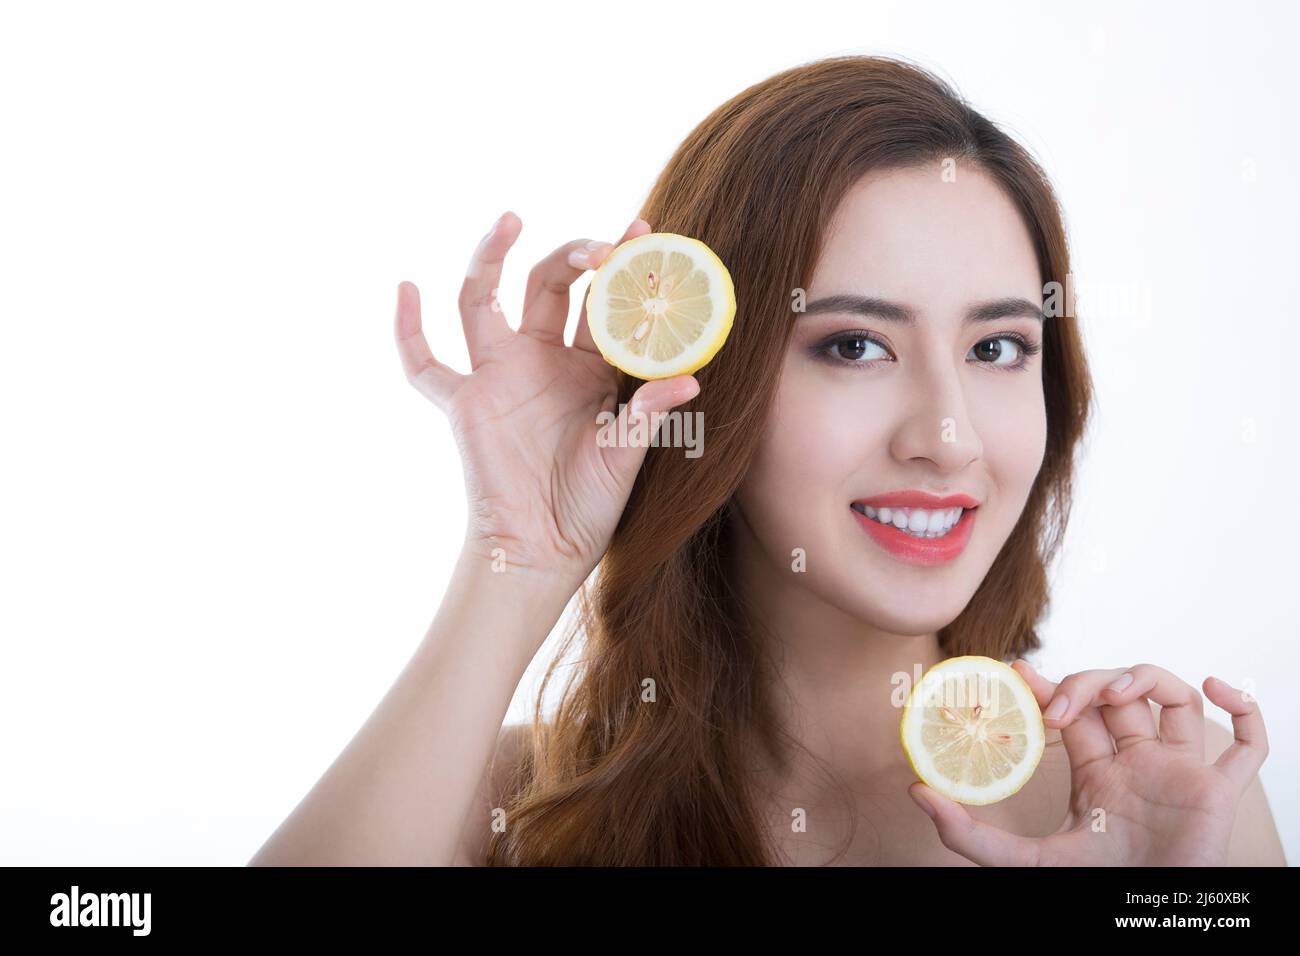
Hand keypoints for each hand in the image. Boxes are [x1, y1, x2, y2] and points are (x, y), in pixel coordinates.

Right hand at [395, 211, 699, 594]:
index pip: (604, 304)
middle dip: (572, 256)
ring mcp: (498, 376)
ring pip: (484, 300)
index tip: (642, 232)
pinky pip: (425, 364)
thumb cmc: (590, 505)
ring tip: (510, 219)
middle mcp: (542, 360)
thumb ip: (648, 412)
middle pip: (549, 285)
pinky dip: (408, 328)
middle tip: (599, 246)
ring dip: (491, 257)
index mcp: (591, 368)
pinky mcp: (463, 403)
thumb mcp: (626, 454)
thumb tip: (689, 379)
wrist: (543, 549)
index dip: (622, 270)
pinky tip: (404, 288)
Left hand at [907, 661, 1268, 865]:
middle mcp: (1139, 764)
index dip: (1049, 685)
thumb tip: (917, 791)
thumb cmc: (1093, 890)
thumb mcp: (1022, 860)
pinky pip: (1249, 743)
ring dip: (1144, 680)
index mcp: (1098, 772)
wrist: (1145, 919)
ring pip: (1174, 700)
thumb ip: (968, 833)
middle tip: (1053, 706)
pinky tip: (1217, 688)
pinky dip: (1245, 708)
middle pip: (1117, 696)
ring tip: (1113, 696)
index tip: (1016, 672)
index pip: (1074, 710)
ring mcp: (1180, 773)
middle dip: (1082, 684)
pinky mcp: (1220, 792)